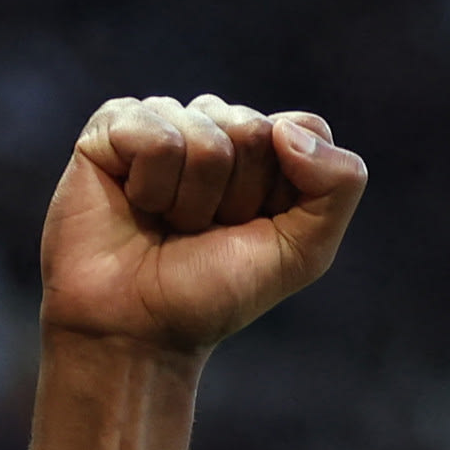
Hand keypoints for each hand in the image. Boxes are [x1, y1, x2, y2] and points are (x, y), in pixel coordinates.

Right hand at [39, 94, 366, 356]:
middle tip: (203, 231)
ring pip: (205, 133)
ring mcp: (163, 120)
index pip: (303, 128)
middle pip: (253, 129)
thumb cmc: (215, 292)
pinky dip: (152, 186)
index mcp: (265, 149)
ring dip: (191, 200)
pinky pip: (155, 134)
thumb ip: (338, 185)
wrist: (139, 330)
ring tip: (168, 224)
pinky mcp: (112, 126)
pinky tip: (135, 204)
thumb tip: (286, 128)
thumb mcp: (304, 251)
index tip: (253, 227)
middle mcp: (215, 125)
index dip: (282, 189)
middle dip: (235, 196)